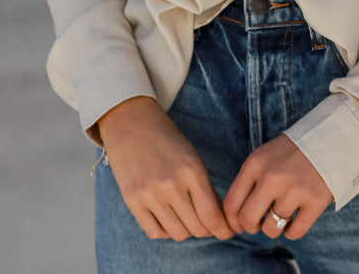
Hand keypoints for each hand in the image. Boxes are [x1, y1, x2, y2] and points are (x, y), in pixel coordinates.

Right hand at [98, 96, 233, 241]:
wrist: (131, 124)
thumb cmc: (167, 140)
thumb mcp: (192, 157)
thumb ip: (205, 188)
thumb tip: (219, 221)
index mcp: (192, 170)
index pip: (212, 216)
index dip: (224, 229)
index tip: (228, 231)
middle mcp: (171, 185)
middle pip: (197, 229)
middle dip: (207, 229)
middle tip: (207, 222)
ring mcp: (150, 195)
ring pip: (178, 234)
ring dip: (186, 230)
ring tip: (187, 217)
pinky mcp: (132, 202)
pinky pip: (155, 232)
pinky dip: (166, 231)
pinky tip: (168, 218)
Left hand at [223, 134, 332, 239]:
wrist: (329, 138)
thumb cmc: (290, 152)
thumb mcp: (264, 157)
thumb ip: (248, 182)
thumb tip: (235, 218)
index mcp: (255, 164)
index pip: (231, 204)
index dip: (233, 221)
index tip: (240, 223)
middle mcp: (272, 177)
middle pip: (247, 221)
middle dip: (251, 227)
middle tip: (260, 222)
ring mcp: (294, 190)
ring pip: (270, 230)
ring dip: (274, 228)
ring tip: (281, 216)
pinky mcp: (315, 201)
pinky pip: (294, 233)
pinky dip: (292, 231)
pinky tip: (295, 219)